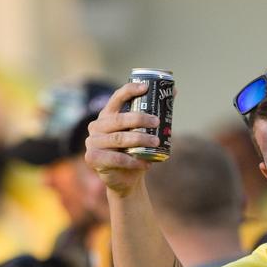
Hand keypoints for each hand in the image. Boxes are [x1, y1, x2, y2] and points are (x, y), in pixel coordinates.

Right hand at [83, 81, 157, 196]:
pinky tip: (146, 163)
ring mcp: (92, 142)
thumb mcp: (143, 132)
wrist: (126, 178)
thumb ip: (154, 113)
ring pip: (119, 139)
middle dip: (140, 119)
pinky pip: (116, 158)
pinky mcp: (93, 158)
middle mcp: (97, 126)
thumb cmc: (135, 151)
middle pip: (119, 119)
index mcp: (107, 115)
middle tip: (157, 122)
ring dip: (140, 140)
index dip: (130, 90)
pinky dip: (133, 161)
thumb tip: (173, 91)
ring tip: (156, 143)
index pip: (117, 98)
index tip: (146, 88)